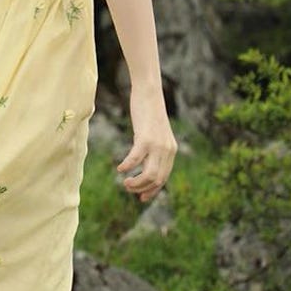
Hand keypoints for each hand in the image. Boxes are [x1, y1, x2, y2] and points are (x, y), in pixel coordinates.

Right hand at [116, 84, 177, 203]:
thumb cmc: (149, 111)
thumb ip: (155, 147)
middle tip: (128, 188)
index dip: (153, 190)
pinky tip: (119, 168)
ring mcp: (158, 145)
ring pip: (150, 174)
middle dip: (142, 188)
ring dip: (136, 183)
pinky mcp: (146, 138)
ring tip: (124, 183)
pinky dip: (127, 166)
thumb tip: (146, 160)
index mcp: (171, 150)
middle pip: (157, 179)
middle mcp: (167, 150)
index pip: (164, 177)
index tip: (142, 197)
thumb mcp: (156, 132)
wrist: (149, 92)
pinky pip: (136, 159)